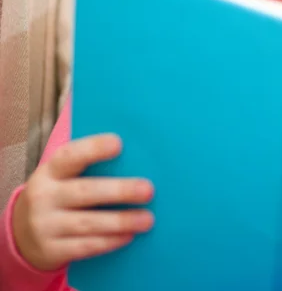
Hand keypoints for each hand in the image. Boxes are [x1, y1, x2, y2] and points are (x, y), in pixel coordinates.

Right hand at [12, 134, 153, 270]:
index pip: (70, 156)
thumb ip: (89, 166)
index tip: (118, 143)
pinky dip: (109, 241)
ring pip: (87, 223)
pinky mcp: (50, 250)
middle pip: (84, 192)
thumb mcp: (63, 176)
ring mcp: (44, 226)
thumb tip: (135, 157)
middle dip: (119, 191)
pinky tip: (129, 236)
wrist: (21, 233)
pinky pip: (84, 246)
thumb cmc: (59, 193)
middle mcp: (44, 197)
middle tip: (148, 190)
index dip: (93, 149)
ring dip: (121, 221)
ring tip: (148, 219)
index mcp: (50, 171)